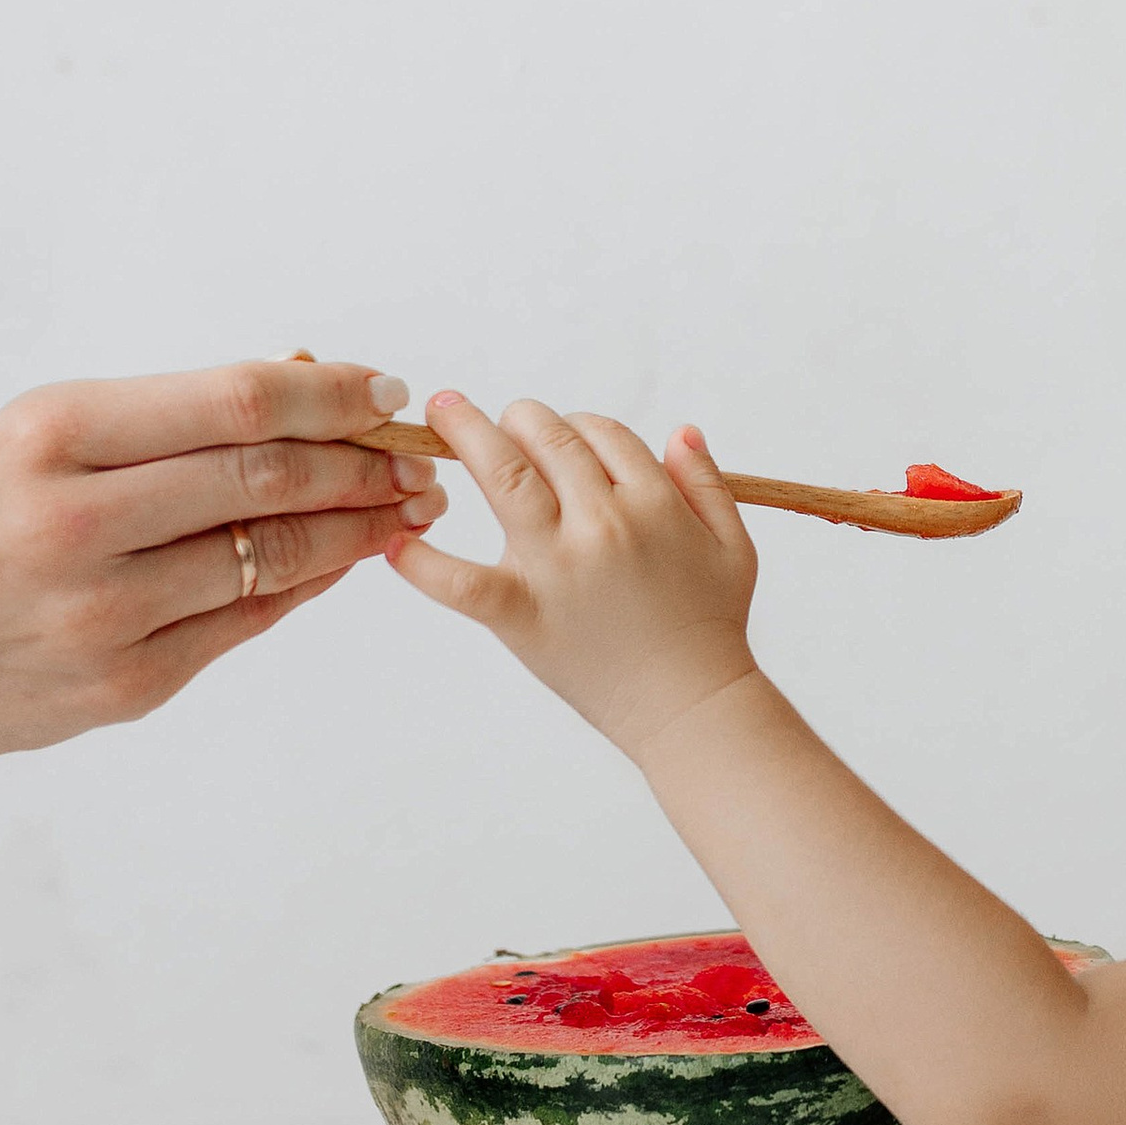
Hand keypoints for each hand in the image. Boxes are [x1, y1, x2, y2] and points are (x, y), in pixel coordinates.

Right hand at [0, 355, 445, 776]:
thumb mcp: (36, 439)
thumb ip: (161, 420)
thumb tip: (304, 389)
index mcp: (54, 434)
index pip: (234, 403)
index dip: (331, 396)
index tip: (386, 391)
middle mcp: (78, 521)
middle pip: (266, 478)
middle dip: (363, 463)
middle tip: (419, 457)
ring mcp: (105, 612)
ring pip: (271, 556)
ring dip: (355, 528)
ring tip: (403, 508)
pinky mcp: (126, 683)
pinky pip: (246, 622)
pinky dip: (307, 584)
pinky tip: (342, 559)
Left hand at [388, 396, 758, 759]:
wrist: (691, 708)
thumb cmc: (712, 627)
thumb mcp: (732, 546)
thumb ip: (706, 483)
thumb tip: (680, 431)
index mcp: (654, 503)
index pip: (601, 433)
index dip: (577, 425)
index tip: (561, 436)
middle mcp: (602, 524)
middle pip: (548, 441)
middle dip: (519, 419)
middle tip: (497, 418)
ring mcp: (556, 568)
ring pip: (503, 478)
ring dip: (467, 436)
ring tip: (441, 417)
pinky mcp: (520, 614)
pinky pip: (459, 582)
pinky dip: (420, 564)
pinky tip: (393, 545)